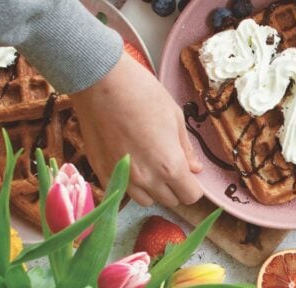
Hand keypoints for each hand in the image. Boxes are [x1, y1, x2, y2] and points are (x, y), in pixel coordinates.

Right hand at [70, 52, 202, 206]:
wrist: (100, 80)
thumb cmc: (143, 94)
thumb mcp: (175, 118)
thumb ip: (185, 149)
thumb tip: (195, 168)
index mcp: (170, 166)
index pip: (190, 196)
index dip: (193, 186)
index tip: (189, 174)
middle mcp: (146, 179)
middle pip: (170, 200)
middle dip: (175, 186)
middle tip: (170, 164)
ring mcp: (122, 178)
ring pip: (146, 200)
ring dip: (153, 189)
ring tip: (149, 165)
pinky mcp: (101, 171)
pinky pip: (121, 191)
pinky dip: (130, 184)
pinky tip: (130, 164)